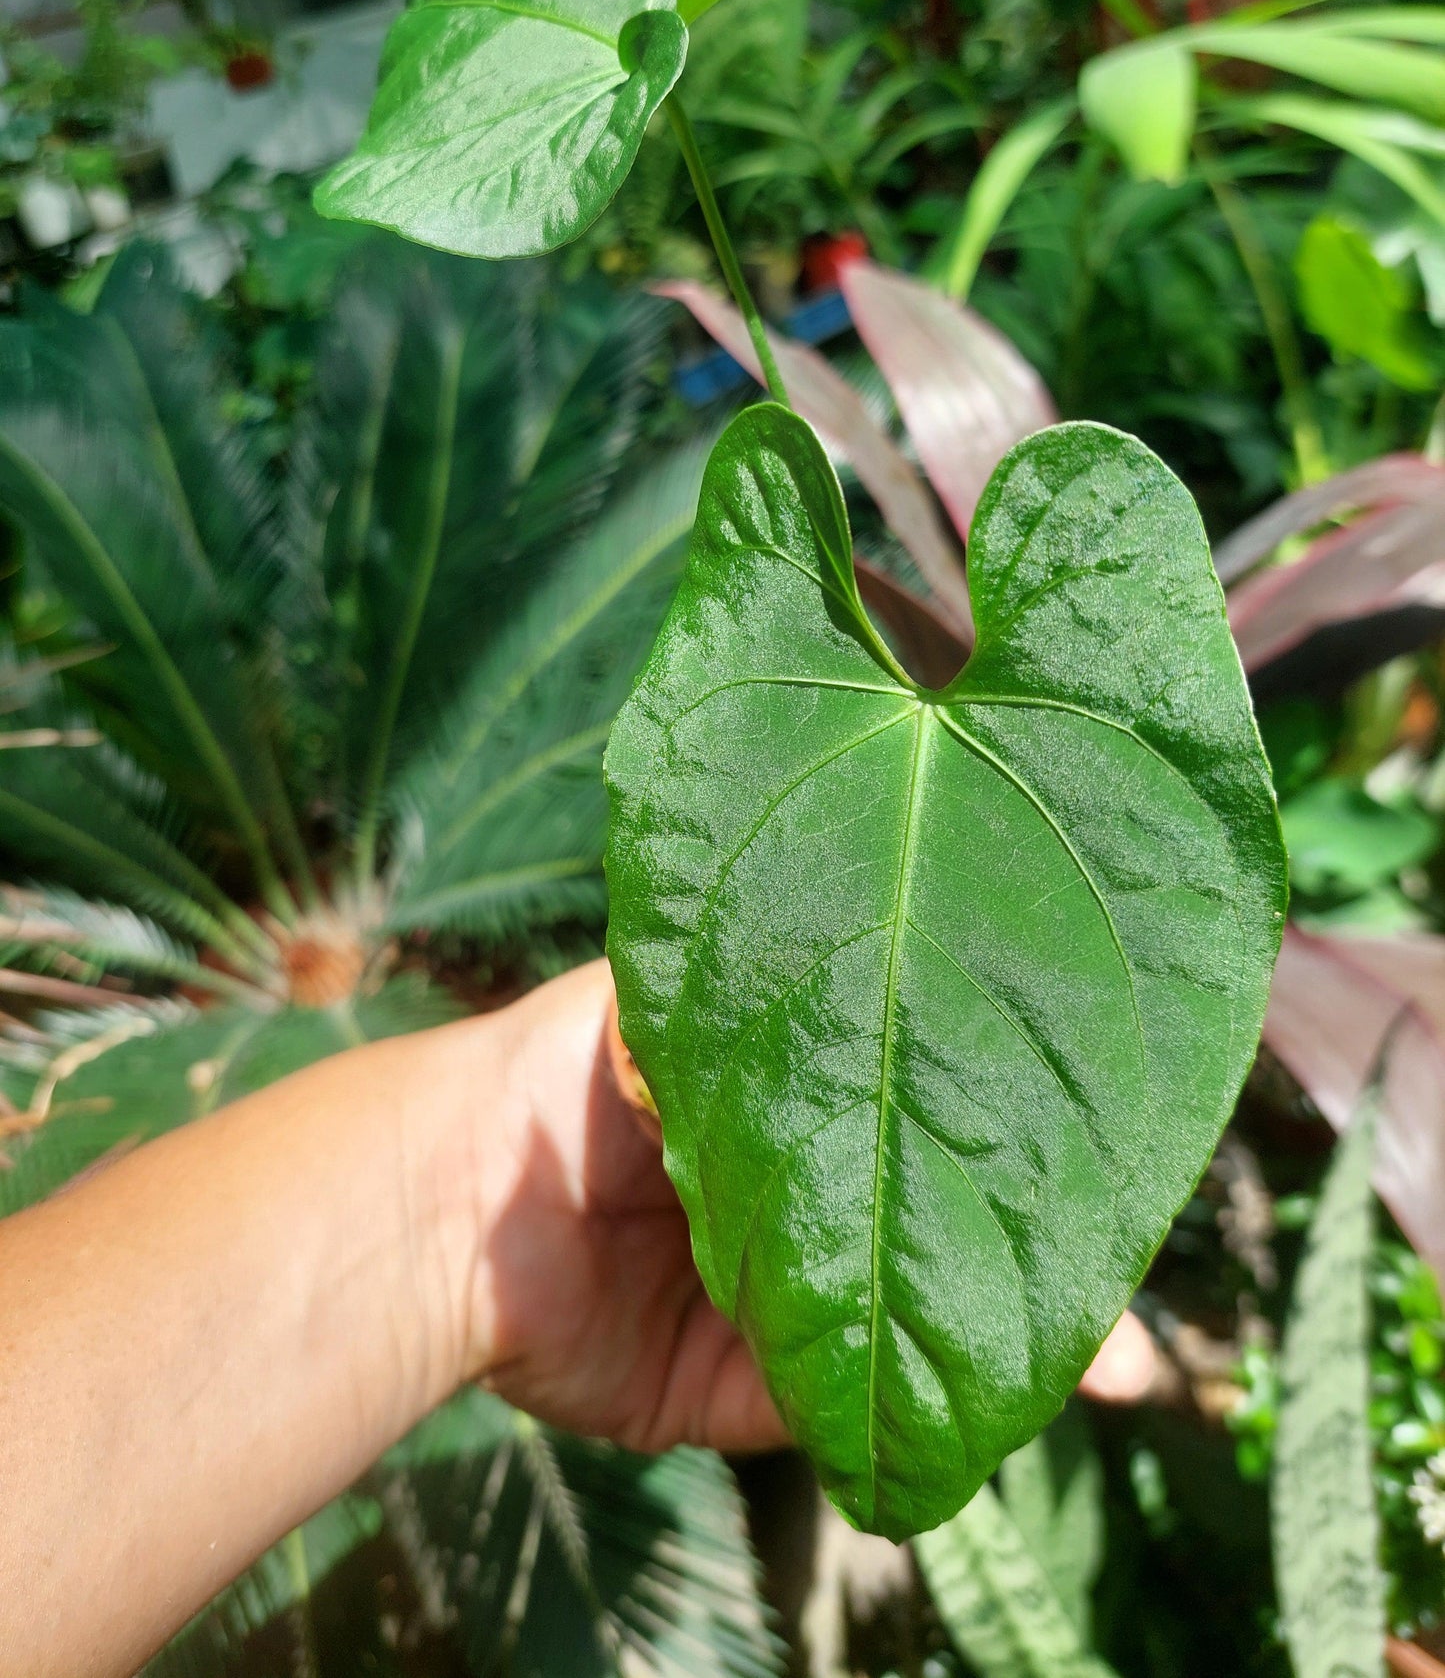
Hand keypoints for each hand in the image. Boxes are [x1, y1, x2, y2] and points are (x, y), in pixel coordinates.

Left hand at [460, 961, 1152, 1440]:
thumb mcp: (719, 993)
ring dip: (1027, 1357)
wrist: (468, 1196)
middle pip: (957, 1238)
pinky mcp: (742, 1390)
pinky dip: (932, 1416)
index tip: (1117, 1150)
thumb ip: (829, 987)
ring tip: (1131, 1368)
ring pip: (926, 1335)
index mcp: (806, 1099)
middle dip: (1059, 1274)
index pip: (950, 1117)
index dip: (1032, 1142)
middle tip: (1148, 1316)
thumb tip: (944, 939)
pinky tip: (1019, 1397)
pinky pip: (852, 1410)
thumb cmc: (582, 1062)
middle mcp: (808, 1197)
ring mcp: (783, 1300)